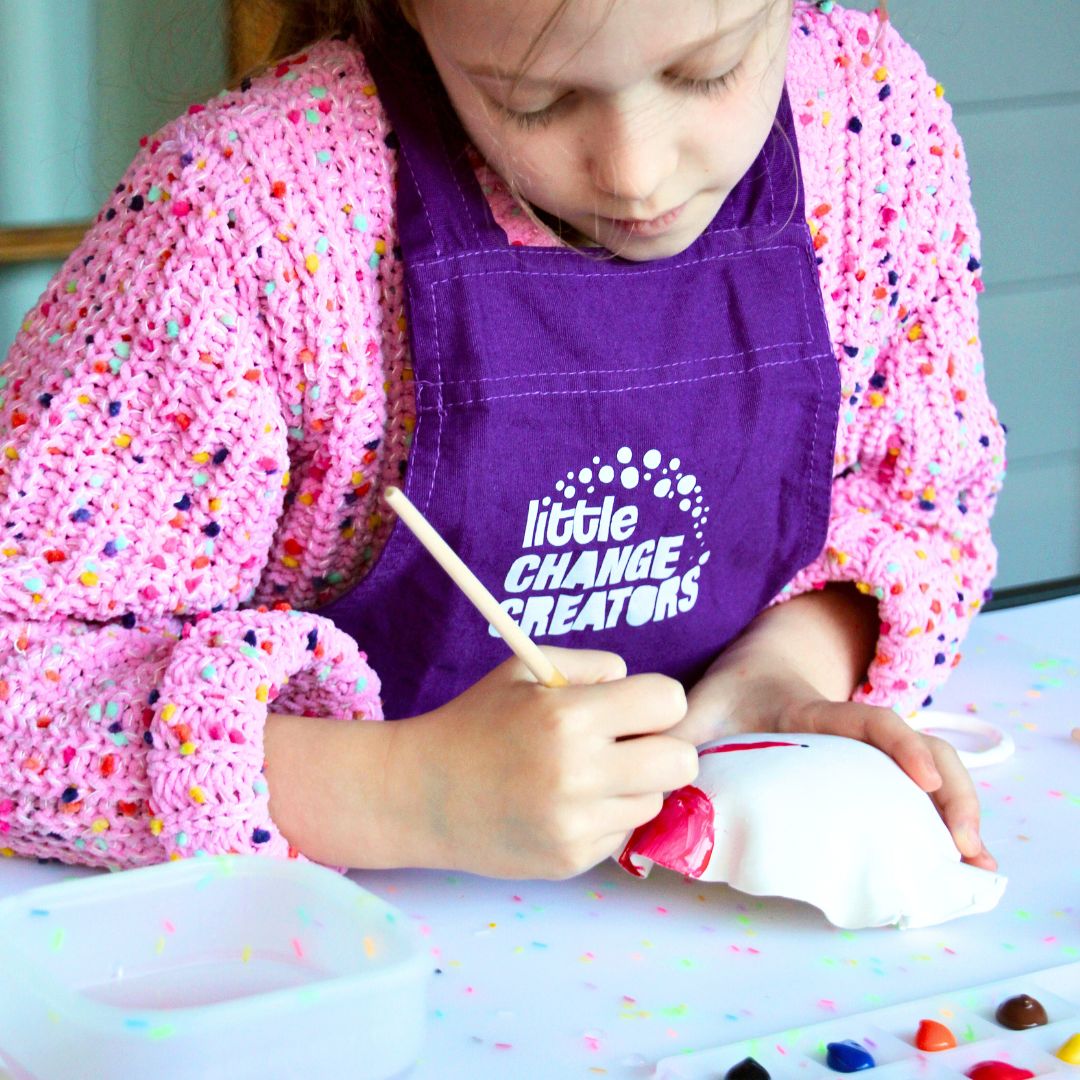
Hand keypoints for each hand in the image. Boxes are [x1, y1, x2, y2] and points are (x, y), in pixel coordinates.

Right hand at [388, 647, 698, 878]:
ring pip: (654, 799)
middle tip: (627, 744)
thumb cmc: (476, 721)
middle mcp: (578, 773)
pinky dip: (605, 818)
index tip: (632, 707)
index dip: (654, 700)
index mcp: (569, 716)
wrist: (420, 794)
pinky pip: (622, 833)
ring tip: (585, 776)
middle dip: (661, 746)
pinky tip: (565, 806)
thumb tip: (639, 686)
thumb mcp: (525, 670)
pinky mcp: (571, 860)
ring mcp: (576, 824)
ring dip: (632, 785)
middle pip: (681, 761)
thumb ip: (592, 666)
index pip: (669, 702)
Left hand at [672, 665, 997, 871]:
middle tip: (966, 849)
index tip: (920, 778)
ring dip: (960, 813)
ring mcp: (871, 748)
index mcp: (813, 712)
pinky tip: (961, 859)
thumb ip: (671, 745)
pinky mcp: (876, 768)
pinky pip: (923, 787)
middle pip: (921, 751)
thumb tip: (638, 811)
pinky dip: (947, 819)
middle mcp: (854, 730)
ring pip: (934, 769)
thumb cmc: (732, 692)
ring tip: (976, 866)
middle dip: (951, 795)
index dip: (897, 744)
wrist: (763, 662)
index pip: (864, 721)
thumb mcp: (699, 708)